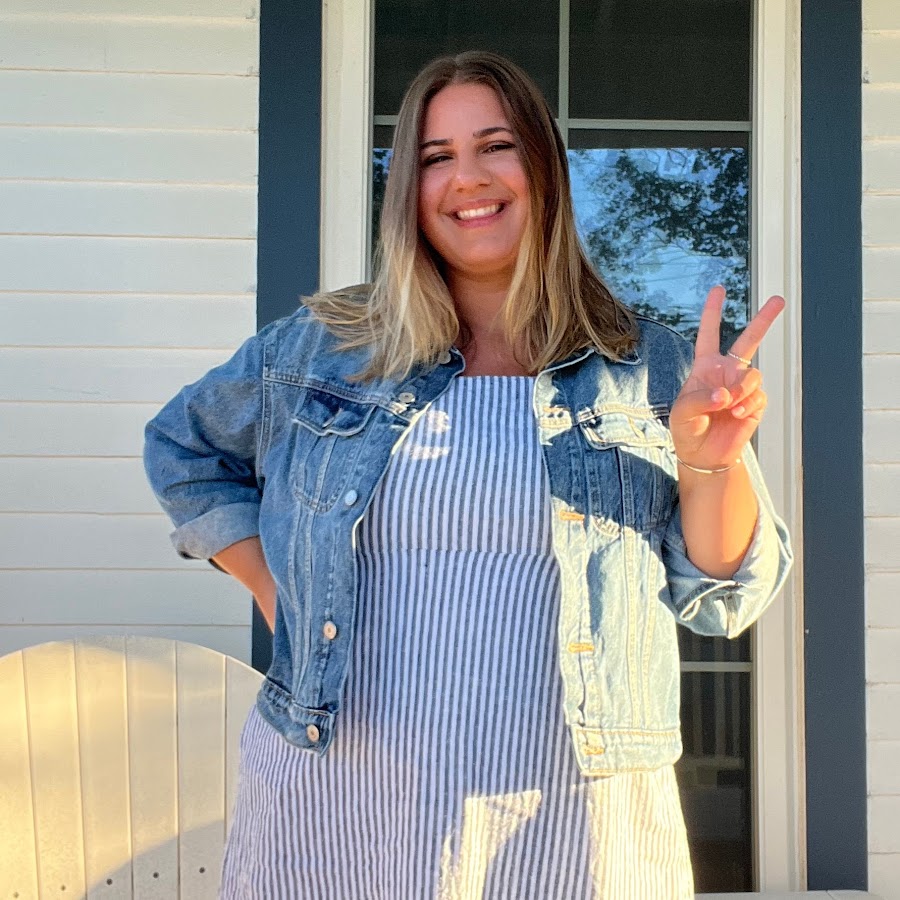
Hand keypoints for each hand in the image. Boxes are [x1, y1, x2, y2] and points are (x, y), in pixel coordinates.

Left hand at [669, 285, 784, 468]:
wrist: (703, 456)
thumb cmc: (687, 431)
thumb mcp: (681, 414)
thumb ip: (698, 400)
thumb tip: (724, 393)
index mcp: (705, 367)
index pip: (708, 334)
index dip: (713, 312)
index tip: (719, 289)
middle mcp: (727, 372)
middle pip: (749, 341)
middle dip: (764, 320)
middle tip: (778, 300)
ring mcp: (743, 387)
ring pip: (753, 374)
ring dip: (742, 389)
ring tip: (729, 405)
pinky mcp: (755, 403)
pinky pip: (758, 396)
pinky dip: (748, 404)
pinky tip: (737, 415)